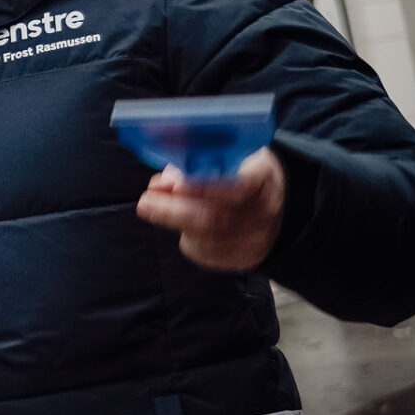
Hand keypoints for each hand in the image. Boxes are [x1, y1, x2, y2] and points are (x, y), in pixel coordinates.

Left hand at [135, 147, 284, 271]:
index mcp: (264, 178)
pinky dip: (184, 234)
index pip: (241, 184)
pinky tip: (170, 217)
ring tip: (148, 205)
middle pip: (216, 216)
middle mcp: (262, 211)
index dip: (207, 187)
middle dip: (174, 209)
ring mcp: (253, 238)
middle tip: (146, 200)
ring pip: (207, 236)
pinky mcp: (240, 258)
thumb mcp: (225, 156)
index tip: (177, 185)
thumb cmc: (239, 174)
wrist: (268, 210)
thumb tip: (161, 184)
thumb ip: (195, 164)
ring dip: (172, 220)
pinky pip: (206, 251)